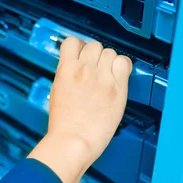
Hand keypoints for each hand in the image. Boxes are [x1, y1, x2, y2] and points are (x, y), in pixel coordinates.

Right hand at [28, 38, 131, 182]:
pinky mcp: (117, 87)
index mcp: (65, 70)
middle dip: (96, 56)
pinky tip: (119, 78)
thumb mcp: (57, 91)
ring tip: (108, 76)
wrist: (73, 141)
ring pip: (110, 52)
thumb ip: (67, 75)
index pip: (73, 41)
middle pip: (94, 45)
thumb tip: (75, 67)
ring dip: (109, 62)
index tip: (82, 54)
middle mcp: (83, 69)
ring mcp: (101, 77)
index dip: (79, 47)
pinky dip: (123, 67)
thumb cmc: (64, 124)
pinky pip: (125, 63)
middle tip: (97, 69)